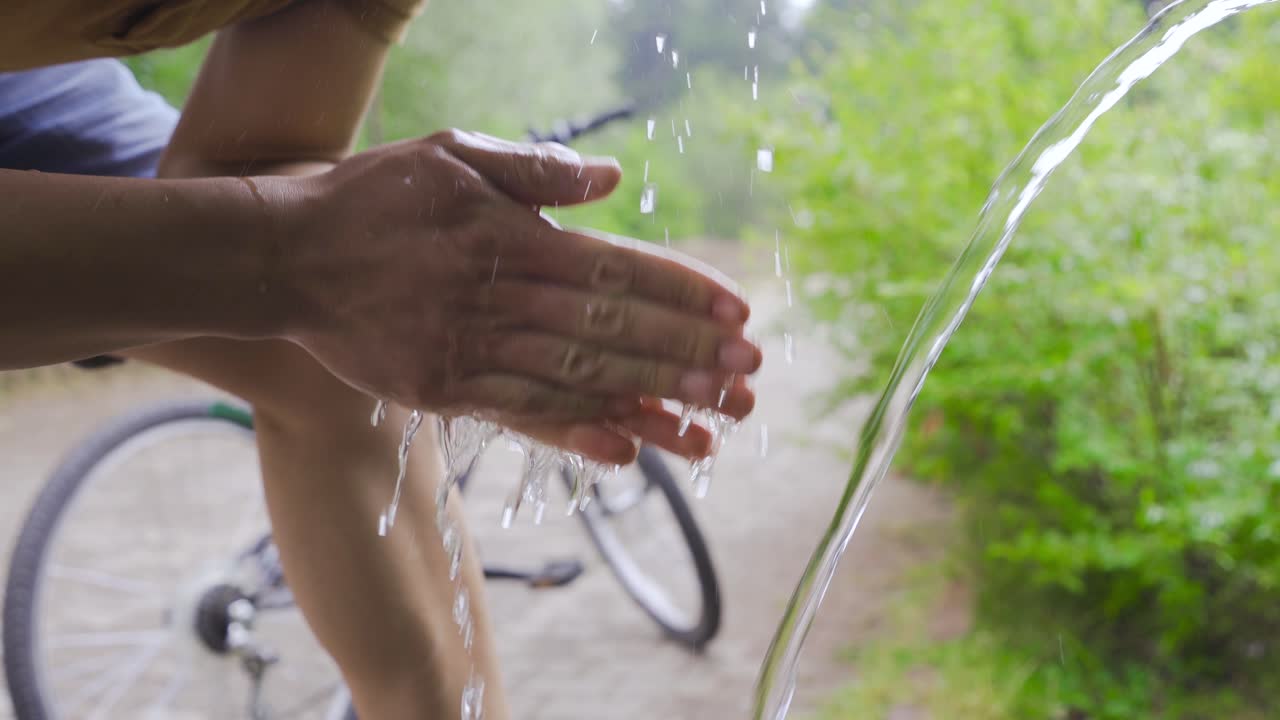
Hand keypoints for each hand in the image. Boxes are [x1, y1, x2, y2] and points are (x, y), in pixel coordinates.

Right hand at [277, 129, 759, 460]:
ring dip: (650, 404)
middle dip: (687, 354)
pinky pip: (519, 413)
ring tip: (712, 428)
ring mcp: (469, 348)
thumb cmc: (373, 196)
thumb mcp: (454, 155)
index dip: (682, 293)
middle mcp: (499, 296)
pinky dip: (574, 431)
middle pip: (611, 331)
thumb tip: (611, 178)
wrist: (283, 255)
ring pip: (576, 380)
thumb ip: (536, 170)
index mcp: (511, 236)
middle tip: (748, 376)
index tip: (738, 313)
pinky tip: (624, 449)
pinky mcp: (442, 388)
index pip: (617, 269)